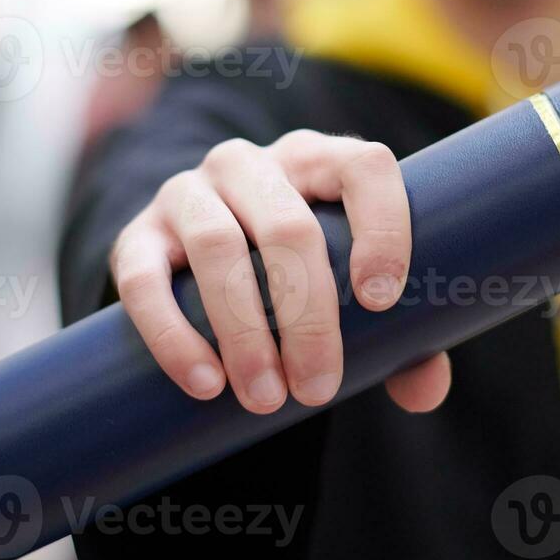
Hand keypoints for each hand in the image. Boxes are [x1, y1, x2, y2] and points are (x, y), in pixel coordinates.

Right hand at [109, 129, 451, 414]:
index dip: (382, 228)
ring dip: (244, 330)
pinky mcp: (136, 236)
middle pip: (287, 224)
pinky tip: (205, 383)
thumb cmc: (299, 275)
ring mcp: (187, 192)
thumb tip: (423, 389)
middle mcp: (251, 164)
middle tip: (319, 388)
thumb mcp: (347, 291)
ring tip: (266, 398)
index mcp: (318, 160)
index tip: (383, 301)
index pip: (363, 166)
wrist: (197, 262)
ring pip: (216, 244)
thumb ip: (399, 338)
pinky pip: (144, 279)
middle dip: (308, 315)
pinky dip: (173, 335)